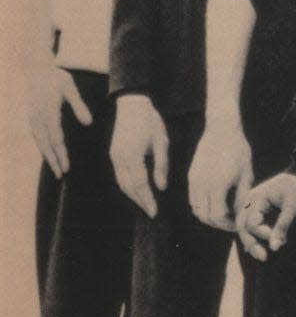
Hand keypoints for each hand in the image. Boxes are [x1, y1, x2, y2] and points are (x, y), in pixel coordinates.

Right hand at [24, 60, 91, 176]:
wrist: (36, 68)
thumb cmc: (56, 78)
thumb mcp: (70, 88)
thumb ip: (79, 106)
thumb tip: (88, 123)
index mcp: (48, 112)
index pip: (56, 139)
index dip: (61, 154)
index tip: (66, 167)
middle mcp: (38, 117)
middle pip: (46, 144)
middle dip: (53, 160)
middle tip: (60, 175)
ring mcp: (33, 117)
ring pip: (39, 142)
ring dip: (47, 156)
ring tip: (55, 169)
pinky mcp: (32, 116)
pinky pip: (36, 136)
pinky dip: (42, 147)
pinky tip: (48, 154)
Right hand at [110, 93, 169, 217]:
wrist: (132, 103)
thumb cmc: (150, 121)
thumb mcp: (161, 142)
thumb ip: (161, 166)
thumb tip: (161, 188)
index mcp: (132, 156)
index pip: (140, 184)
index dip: (147, 200)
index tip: (154, 212)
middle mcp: (120, 158)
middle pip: (128, 187)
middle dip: (139, 201)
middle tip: (151, 213)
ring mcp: (114, 156)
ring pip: (121, 183)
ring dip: (132, 195)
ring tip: (145, 204)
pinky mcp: (113, 154)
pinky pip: (119, 175)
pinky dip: (127, 186)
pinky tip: (137, 190)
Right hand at [188, 116, 252, 230]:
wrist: (221, 128)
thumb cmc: (239, 150)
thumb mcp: (247, 174)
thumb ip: (242, 196)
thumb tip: (239, 214)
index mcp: (218, 184)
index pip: (218, 216)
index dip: (228, 225)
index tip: (238, 225)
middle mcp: (203, 184)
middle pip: (205, 216)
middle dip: (219, 224)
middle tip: (231, 223)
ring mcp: (194, 180)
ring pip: (196, 209)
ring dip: (208, 217)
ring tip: (223, 215)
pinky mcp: (191, 176)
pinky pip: (193, 199)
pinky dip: (201, 207)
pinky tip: (214, 204)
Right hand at [236, 172, 295, 259]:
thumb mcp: (293, 205)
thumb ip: (283, 225)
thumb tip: (275, 247)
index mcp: (256, 198)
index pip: (252, 224)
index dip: (264, 235)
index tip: (282, 240)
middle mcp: (249, 202)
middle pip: (241, 227)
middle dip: (251, 243)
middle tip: (264, 258)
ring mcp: (251, 206)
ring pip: (243, 228)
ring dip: (251, 242)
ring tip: (262, 257)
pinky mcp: (256, 210)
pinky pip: (249, 226)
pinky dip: (253, 237)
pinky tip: (258, 249)